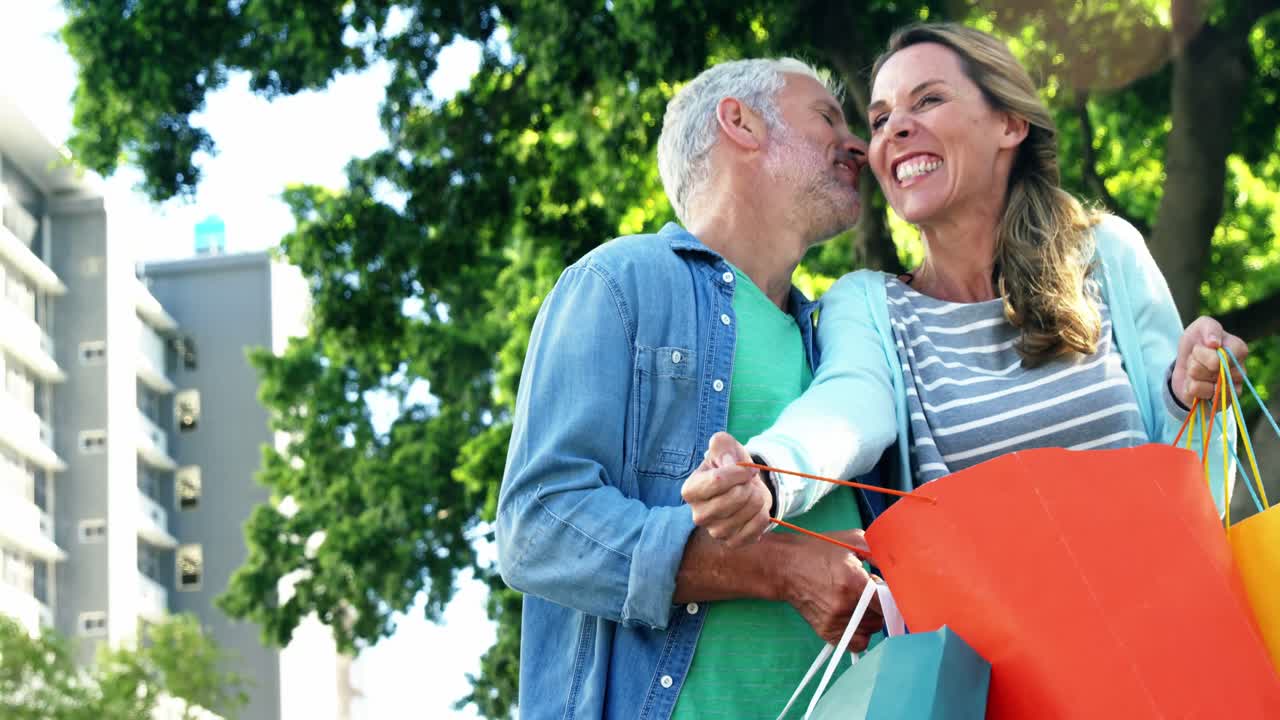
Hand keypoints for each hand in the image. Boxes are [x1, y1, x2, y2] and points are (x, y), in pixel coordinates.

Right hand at [681, 432, 771, 546]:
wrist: (743, 487)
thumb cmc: (730, 464)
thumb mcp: (724, 446)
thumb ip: (721, 445)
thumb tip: (729, 464)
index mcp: (690, 490)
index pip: (718, 481)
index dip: (740, 472)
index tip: (747, 469)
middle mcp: (698, 515)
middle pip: (736, 497)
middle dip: (750, 485)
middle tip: (748, 483)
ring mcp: (714, 532)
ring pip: (748, 511)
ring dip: (758, 498)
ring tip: (752, 495)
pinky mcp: (731, 543)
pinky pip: (755, 529)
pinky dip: (762, 516)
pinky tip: (756, 510)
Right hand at [775, 530, 882, 651]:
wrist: (786, 566)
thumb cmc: (820, 551)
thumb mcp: (852, 541)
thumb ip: (879, 553)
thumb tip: (901, 567)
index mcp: (853, 581)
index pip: (888, 603)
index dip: (893, 598)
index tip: (890, 592)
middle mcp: (845, 605)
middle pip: (881, 617)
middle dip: (881, 605)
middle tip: (869, 592)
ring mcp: (835, 621)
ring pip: (871, 629)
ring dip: (871, 618)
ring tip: (858, 602)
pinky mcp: (827, 632)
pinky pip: (857, 643)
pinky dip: (861, 633)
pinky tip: (855, 619)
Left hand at [1171, 316, 1247, 406]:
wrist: (1185, 364)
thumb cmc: (1197, 343)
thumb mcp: (1201, 326)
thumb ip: (1210, 327)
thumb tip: (1214, 343)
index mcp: (1239, 350)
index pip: (1224, 355)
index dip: (1204, 352)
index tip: (1201, 347)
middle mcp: (1240, 371)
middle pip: (1211, 368)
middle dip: (1195, 362)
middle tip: (1196, 360)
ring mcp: (1231, 389)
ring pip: (1202, 382)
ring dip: (1192, 375)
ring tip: (1196, 372)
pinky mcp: (1221, 403)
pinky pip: (1198, 394)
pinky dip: (1189, 387)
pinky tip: (1195, 384)